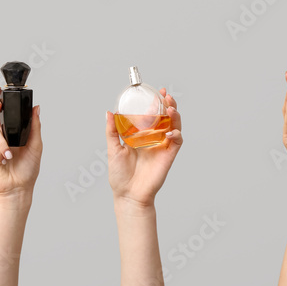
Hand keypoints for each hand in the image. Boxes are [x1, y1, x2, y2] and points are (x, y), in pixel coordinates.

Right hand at [0, 83, 41, 198]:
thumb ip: (35, 126)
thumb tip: (36, 107)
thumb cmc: (27, 168)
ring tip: (9, 155)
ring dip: (2, 142)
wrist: (18, 187)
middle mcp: (1, 132)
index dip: (0, 97)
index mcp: (12, 128)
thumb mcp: (36, 145)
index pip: (6, 109)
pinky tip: (3, 159)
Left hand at [106, 88, 182, 208]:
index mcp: (142, 135)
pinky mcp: (168, 156)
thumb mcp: (113, 148)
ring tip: (171, 108)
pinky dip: (176, 134)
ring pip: (174, 126)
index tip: (158, 91)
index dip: (157, 103)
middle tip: (167, 96)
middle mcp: (154, 138)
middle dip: (169, 105)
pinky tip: (170, 132)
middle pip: (166, 117)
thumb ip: (112, 131)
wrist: (128, 194)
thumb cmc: (120, 174)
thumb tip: (109, 112)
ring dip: (175, 116)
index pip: (152, 114)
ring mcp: (162, 146)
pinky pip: (177, 142)